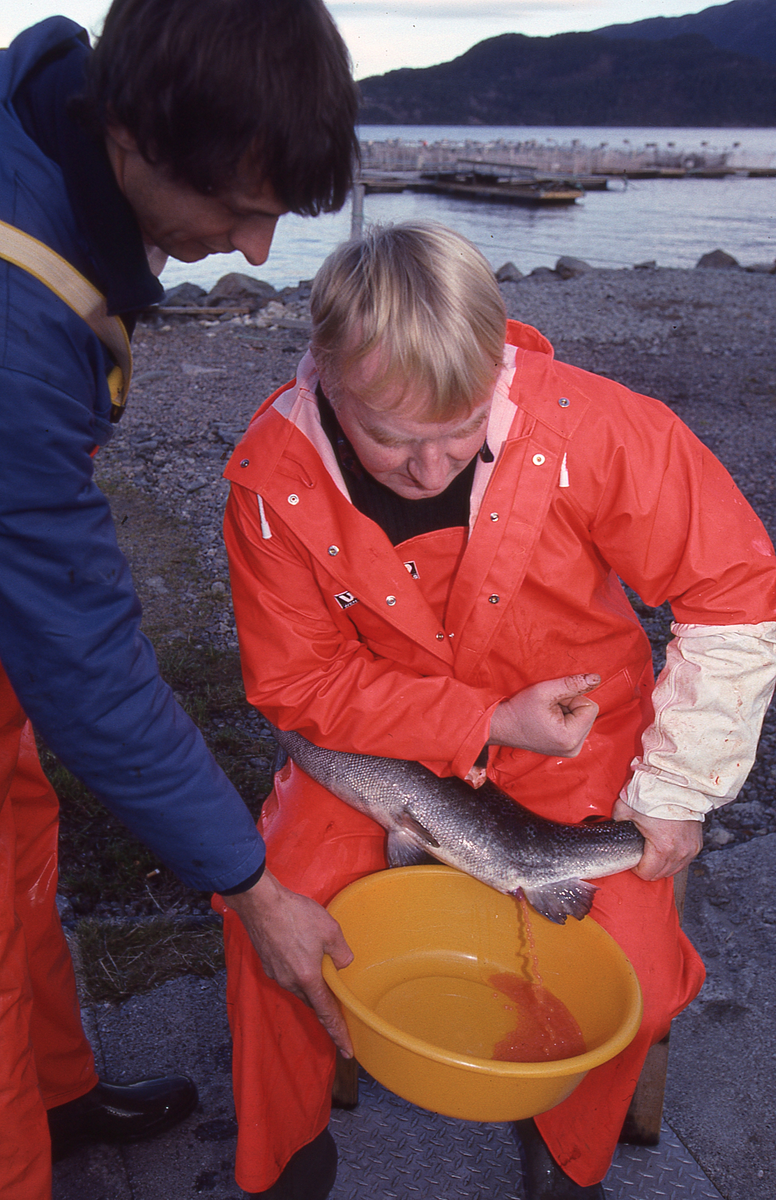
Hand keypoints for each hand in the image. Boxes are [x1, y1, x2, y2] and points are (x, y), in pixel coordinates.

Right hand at [223, 869, 353, 1056]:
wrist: (261, 903)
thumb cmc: (295, 914)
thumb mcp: (330, 930)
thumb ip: (341, 952)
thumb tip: (342, 964)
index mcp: (308, 978)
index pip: (327, 1013)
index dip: (339, 1032)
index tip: (347, 1049)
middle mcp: (290, 982)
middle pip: (313, 1001)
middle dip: (325, 1004)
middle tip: (339, 1003)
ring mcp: (276, 974)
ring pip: (299, 988)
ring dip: (311, 984)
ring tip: (320, 969)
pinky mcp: (268, 963)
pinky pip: (288, 975)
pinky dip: (298, 972)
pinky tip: (302, 955)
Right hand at [487, 673, 600, 756]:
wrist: (502, 726)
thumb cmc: (521, 709)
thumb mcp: (545, 691)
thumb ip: (573, 684)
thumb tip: (597, 678)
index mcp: (570, 738)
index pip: (590, 707)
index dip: (572, 698)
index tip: (552, 702)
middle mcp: (574, 749)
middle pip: (588, 714)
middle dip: (571, 705)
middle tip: (548, 709)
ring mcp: (571, 751)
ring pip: (583, 719)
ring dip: (568, 711)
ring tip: (547, 715)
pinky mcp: (567, 749)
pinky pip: (577, 726)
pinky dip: (566, 719)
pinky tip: (549, 721)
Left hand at [612, 798, 702, 880]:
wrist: (678, 782)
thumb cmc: (654, 794)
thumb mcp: (626, 808)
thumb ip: (618, 821)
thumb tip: (613, 826)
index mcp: (662, 847)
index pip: (647, 874)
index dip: (636, 867)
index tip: (633, 857)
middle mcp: (679, 852)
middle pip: (660, 875)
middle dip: (648, 867)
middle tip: (641, 853)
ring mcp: (691, 849)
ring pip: (673, 870)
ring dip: (662, 864)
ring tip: (653, 850)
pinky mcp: (697, 844)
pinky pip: (684, 860)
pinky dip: (674, 858)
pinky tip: (666, 848)